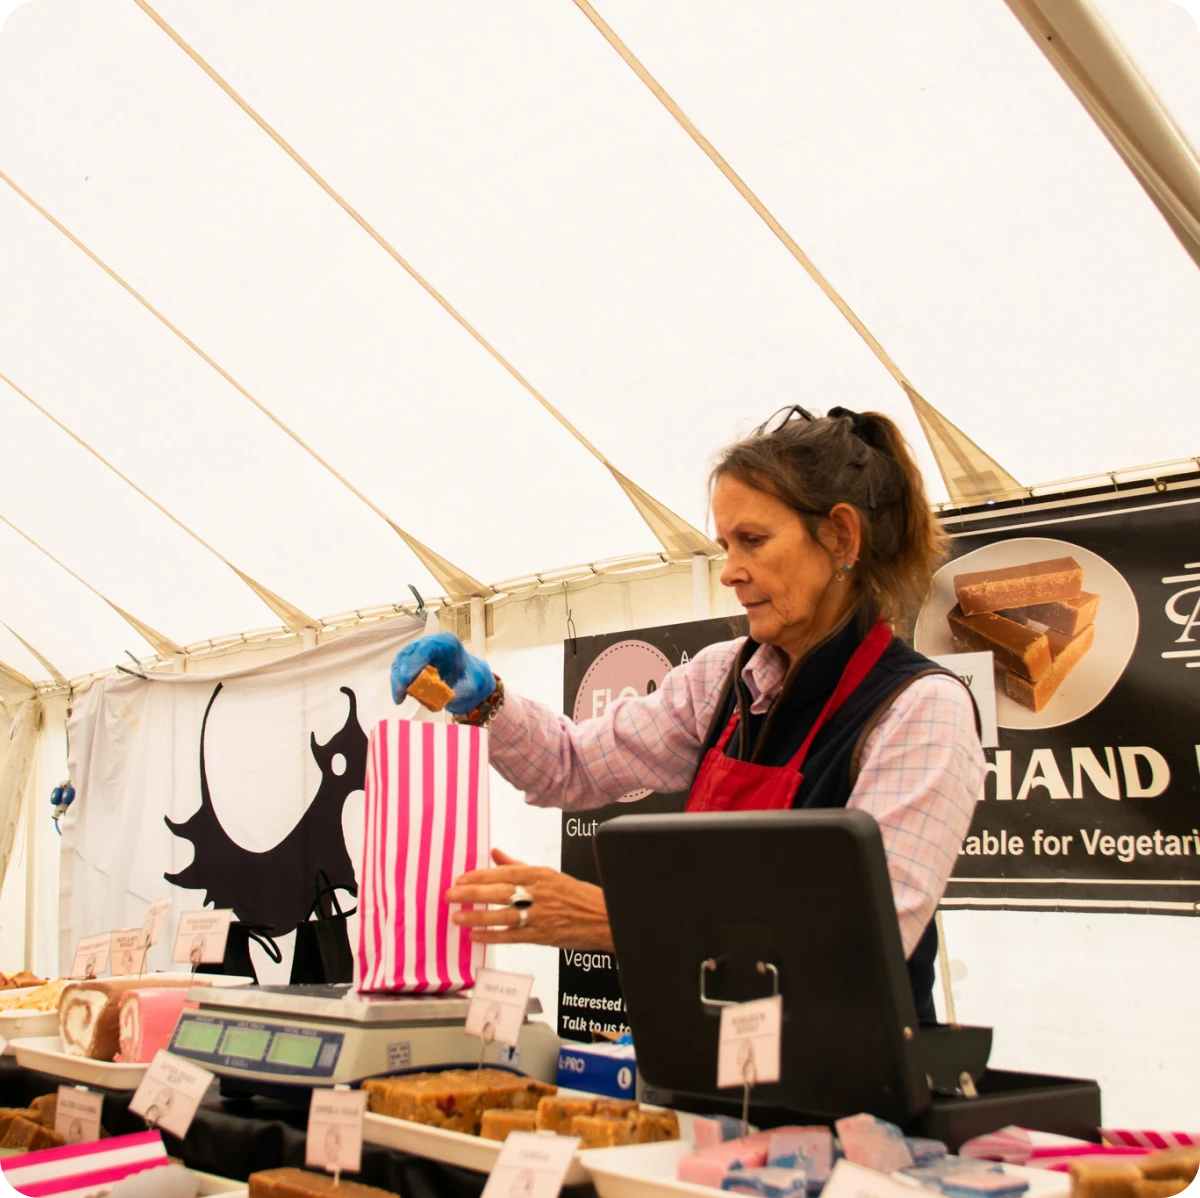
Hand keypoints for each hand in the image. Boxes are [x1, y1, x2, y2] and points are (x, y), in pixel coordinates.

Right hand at [390, 633, 494, 714]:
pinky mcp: (414, 663)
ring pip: (402, 662)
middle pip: (409, 653)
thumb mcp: (475, 686)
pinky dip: (399, 683)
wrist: (473, 681)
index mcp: (447, 643)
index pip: (426, 648)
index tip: (407, 679)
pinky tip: (401, 696)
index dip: (414, 662)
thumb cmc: (474, 679)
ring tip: (399, 697)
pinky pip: (401, 670)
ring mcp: (421, 652)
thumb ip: (463, 692)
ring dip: (398, 680)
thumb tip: (447, 699)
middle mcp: (431, 644)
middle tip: (400, 693)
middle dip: (401, 673)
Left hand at [445, 849, 613, 951]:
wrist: (604, 918)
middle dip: (474, 893)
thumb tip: (496, 853)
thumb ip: (519, 865)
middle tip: (451, 894)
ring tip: (457, 917)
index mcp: (542, 875)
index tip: (461, 878)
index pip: (506, 873)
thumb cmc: (577, 895)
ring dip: (478, 916)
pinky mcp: (543, 936)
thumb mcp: (550, 874)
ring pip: (504, 915)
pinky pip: (513, 936)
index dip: (482, 875)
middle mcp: (540, 894)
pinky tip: (475, 936)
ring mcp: (541, 916)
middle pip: (502, 892)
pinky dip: (492, 937)